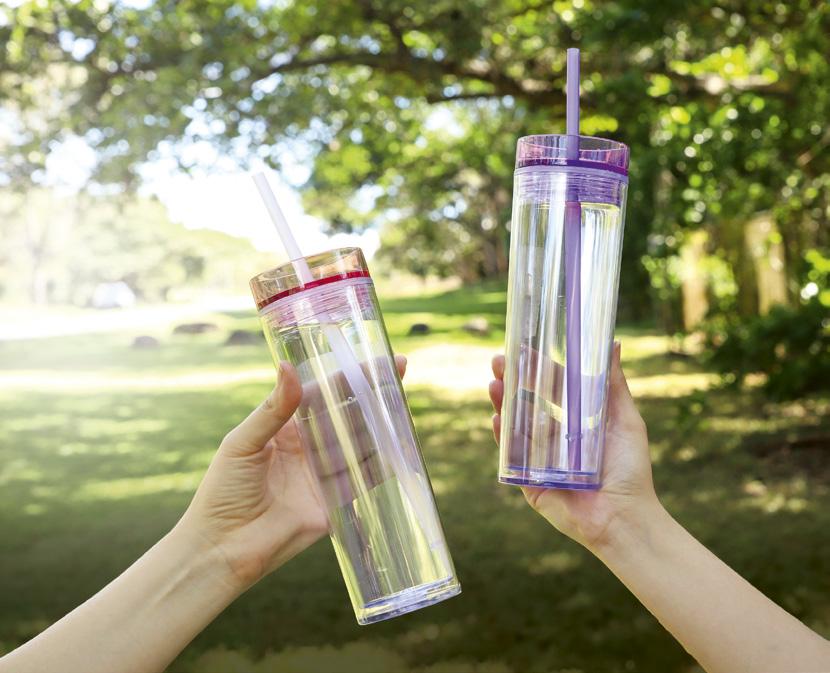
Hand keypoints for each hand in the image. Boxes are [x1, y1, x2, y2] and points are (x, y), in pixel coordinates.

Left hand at [178, 355, 406, 588]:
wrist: (222, 549)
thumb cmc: (221, 492)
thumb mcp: (243, 443)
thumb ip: (272, 409)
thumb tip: (288, 366)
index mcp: (285, 428)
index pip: (322, 394)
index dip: (346, 375)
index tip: (370, 357)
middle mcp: (307, 448)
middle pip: (346, 415)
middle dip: (372, 394)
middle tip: (399, 370)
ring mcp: (322, 475)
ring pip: (359, 443)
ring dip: (381, 423)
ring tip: (402, 400)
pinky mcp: (334, 503)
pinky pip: (363, 478)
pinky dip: (383, 463)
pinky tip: (401, 444)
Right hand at [489, 342, 658, 551]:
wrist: (625, 517)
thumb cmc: (631, 471)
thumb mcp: (625, 420)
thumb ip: (615, 385)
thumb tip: (615, 344)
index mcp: (576, 422)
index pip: (551, 389)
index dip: (536, 368)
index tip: (521, 347)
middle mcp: (555, 438)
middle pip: (527, 403)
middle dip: (512, 382)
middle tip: (499, 362)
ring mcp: (539, 459)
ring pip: (515, 425)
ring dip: (503, 404)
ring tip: (494, 384)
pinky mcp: (528, 481)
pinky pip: (512, 456)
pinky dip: (502, 437)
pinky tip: (497, 418)